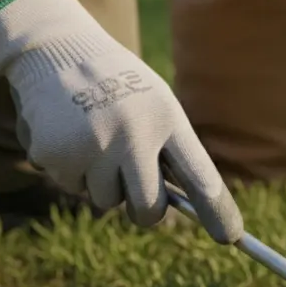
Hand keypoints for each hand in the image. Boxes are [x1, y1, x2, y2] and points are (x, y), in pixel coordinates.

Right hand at [0, 0, 243, 242]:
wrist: (55, 49)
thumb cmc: (120, 87)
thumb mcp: (156, 106)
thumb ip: (171, 152)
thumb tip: (190, 209)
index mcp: (166, 120)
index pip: (200, 176)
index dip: (218, 210)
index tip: (231, 237)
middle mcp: (132, 134)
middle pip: (148, 209)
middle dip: (146, 212)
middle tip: (139, 194)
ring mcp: (91, 145)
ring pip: (106, 201)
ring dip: (103, 183)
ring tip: (95, 139)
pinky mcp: (54, 153)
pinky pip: (72, 186)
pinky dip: (72, 169)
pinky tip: (69, 135)